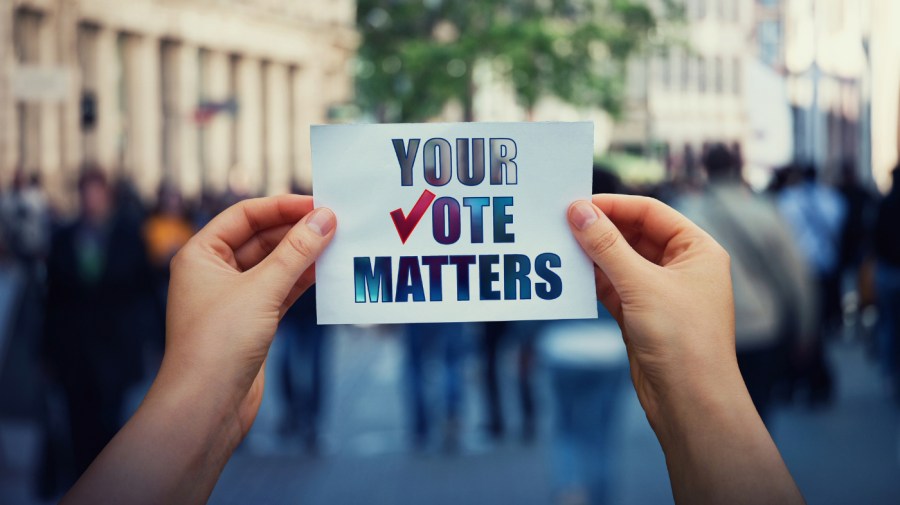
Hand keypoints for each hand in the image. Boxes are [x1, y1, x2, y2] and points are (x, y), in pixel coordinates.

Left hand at [162, 195, 335, 435]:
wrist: (206, 406)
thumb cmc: (219, 343)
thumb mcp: (262, 289)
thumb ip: (296, 252)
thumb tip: (325, 218)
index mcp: (201, 255)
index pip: (245, 216)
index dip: (281, 206)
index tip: (318, 203)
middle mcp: (214, 273)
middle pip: (261, 238)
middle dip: (296, 231)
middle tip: (335, 223)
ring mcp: (234, 299)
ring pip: (275, 265)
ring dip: (304, 255)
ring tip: (338, 244)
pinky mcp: (252, 322)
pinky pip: (281, 290)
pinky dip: (303, 281)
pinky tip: (328, 272)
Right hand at [568, 195, 802, 504]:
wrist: (690, 402)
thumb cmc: (682, 339)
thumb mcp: (641, 284)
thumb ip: (606, 246)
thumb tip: (578, 211)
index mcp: (697, 250)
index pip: (652, 213)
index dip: (615, 205)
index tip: (578, 203)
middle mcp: (682, 268)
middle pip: (634, 235)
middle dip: (600, 229)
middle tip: (562, 222)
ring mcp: (661, 293)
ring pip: (620, 262)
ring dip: (593, 255)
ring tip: (559, 245)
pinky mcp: (642, 316)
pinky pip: (613, 287)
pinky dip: (592, 280)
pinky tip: (568, 274)